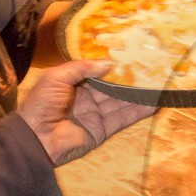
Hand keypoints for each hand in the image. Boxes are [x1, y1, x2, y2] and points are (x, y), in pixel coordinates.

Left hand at [15, 57, 153, 166]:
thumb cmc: (41, 103)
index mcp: (74, 84)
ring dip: (139, 95)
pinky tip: (154, 103)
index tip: (132, 57)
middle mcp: (87, 99)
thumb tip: (109, 63)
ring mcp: (96, 115)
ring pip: (122, 102)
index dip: (114, 67)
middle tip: (152, 70)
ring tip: (159, 85)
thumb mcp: (56, 77)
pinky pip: (123, 119)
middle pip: (113, 88)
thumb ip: (82, 67)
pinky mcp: (102, 131)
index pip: (98, 74)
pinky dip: (138, 111)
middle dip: (131, 80)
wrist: (35, 137)